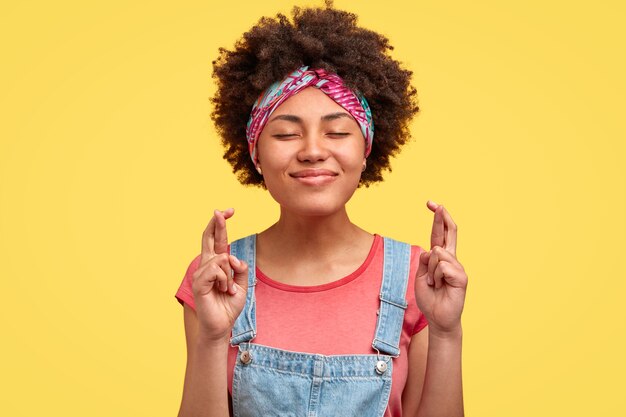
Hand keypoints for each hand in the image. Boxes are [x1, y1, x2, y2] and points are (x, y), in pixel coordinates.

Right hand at [191, 208, 248, 342]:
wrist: (221, 325)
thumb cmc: (229, 304)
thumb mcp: (243, 283)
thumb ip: (241, 268)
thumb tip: (232, 257)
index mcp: (216, 264)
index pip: (217, 239)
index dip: (221, 224)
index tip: (229, 211)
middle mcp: (206, 265)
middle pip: (209, 237)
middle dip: (217, 223)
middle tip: (222, 210)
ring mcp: (200, 273)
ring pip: (220, 258)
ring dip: (229, 275)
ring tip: (227, 289)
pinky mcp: (198, 282)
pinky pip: (216, 270)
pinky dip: (224, 279)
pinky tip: (223, 290)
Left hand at [414, 201, 467, 336]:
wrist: (438, 318)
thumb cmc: (430, 298)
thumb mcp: (421, 276)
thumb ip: (425, 261)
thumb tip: (433, 249)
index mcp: (440, 258)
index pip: (440, 234)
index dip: (437, 219)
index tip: (432, 204)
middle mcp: (451, 259)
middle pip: (449, 232)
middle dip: (441, 217)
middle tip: (435, 204)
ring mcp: (458, 267)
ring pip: (437, 254)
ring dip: (430, 271)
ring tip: (434, 285)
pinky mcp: (461, 277)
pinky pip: (442, 267)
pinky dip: (435, 278)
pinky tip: (440, 287)